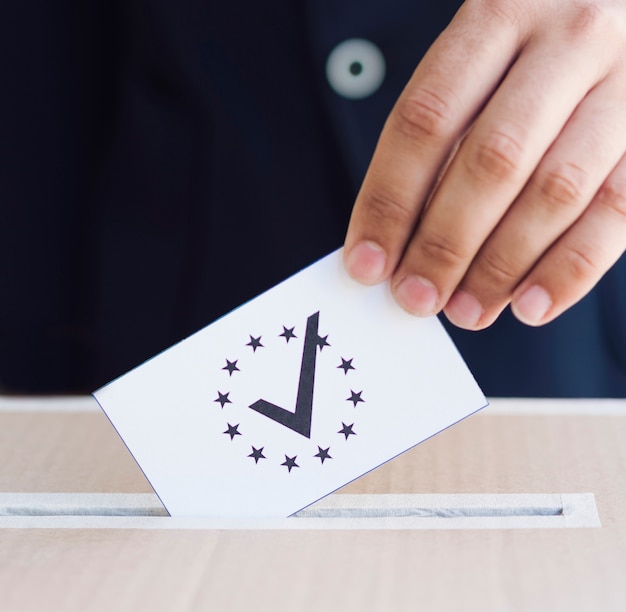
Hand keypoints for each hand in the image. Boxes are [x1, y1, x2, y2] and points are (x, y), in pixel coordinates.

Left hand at [343, 0, 625, 328]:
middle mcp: (569, 39)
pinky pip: (617, 211)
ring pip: (554, 191)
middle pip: (490, 161)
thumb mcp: (482, 63)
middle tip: (415, 296)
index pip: (425, 121)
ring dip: (500, 267)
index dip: (389, 201)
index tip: (366, 263)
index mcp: (499, 13)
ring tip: (465, 310)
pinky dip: (569, 270)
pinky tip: (530, 306)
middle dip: (444, 245)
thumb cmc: (536, 48)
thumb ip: (445, 139)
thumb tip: (400, 240)